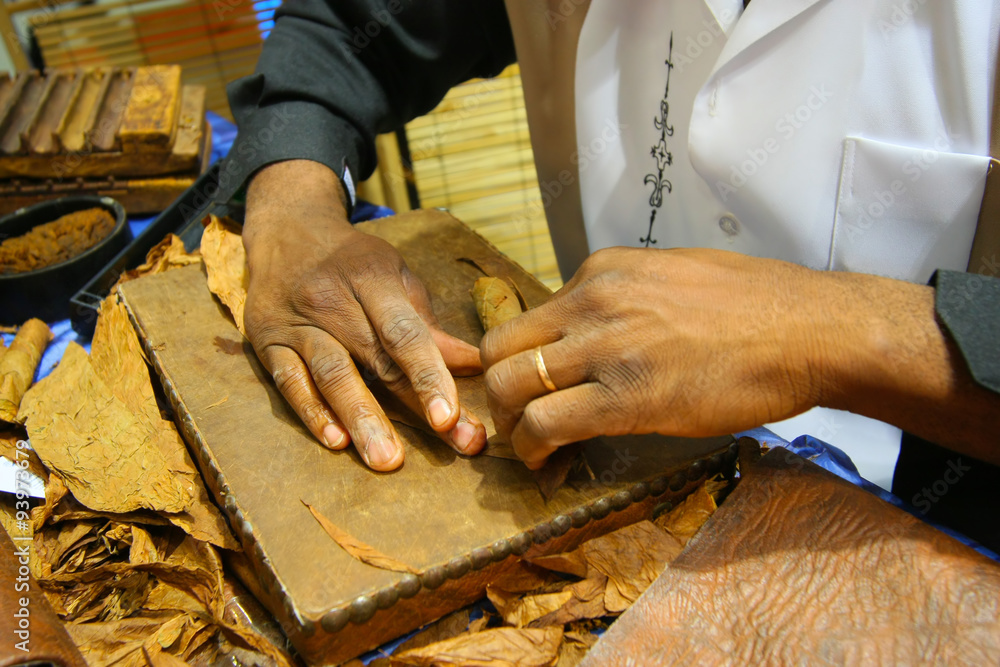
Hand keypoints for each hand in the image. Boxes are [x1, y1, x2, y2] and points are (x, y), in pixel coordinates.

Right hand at [243, 160, 485, 470]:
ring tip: (386, 460)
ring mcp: (298, 323)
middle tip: (449, 448)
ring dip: (361, 419)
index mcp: (372, 279)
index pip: (406, 334)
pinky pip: (290, 382)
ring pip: (332, 375)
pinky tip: (335, 442)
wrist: (286, 233)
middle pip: (377, 361)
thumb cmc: (354, 263)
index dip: (430, 376)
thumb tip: (475, 365)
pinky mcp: (268, 343)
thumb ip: (429, 326)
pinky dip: (312, 412)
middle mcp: (333, 300)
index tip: (451, 417)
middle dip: (413, 409)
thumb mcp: (395, 278)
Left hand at [480, 247, 829, 468]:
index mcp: (603, 271)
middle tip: (521, 417)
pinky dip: (534, 449)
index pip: (531, 317)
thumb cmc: (757, 305)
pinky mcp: (626, 399)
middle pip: (500, 348)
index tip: (538, 385)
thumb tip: (595, 328)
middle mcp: (593, 301)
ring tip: (533, 443)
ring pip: (510, 386)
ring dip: (512, 423)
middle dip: (501, 389)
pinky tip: (548, 461)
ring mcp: (606, 347)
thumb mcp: (673, 276)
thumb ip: (624, 297)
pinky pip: (546, 424)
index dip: (525, 358)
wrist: (810, 329)